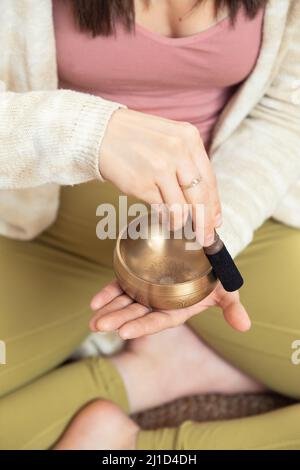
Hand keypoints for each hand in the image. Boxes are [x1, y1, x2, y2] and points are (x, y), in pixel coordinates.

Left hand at [89, 279, 250, 338]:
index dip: (142, 326)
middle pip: (136, 314)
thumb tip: (245, 326)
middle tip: (98, 325)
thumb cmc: (214, 275)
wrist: (201, 254)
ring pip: (125, 302)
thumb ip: (232, 307)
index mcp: (176, 310)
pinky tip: (94, 301)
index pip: (157, 321)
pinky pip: (120, 286)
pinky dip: (108, 293)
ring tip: (92, 318)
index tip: (124, 332)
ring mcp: (146, 292)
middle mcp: (158, 304)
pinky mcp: (137, 278)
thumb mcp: (226, 290)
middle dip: (117, 319)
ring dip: (108, 309)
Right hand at [100, 109, 221, 245]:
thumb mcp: (170, 138)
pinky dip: (165, 218)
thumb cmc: (136, 138)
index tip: (215, 222)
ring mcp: (160, 169)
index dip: (214, 205)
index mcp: (189, 138)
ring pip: (182, 209)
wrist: (100, 133)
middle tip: (206, 238)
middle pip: (201, 197)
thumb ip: (187, 163)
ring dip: (181, 223)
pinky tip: (163, 217)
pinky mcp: (143, 184)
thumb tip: (203, 200)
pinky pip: (162, 210)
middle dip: (205, 222)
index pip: (209, 180)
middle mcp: (178, 152)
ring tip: (177, 224)